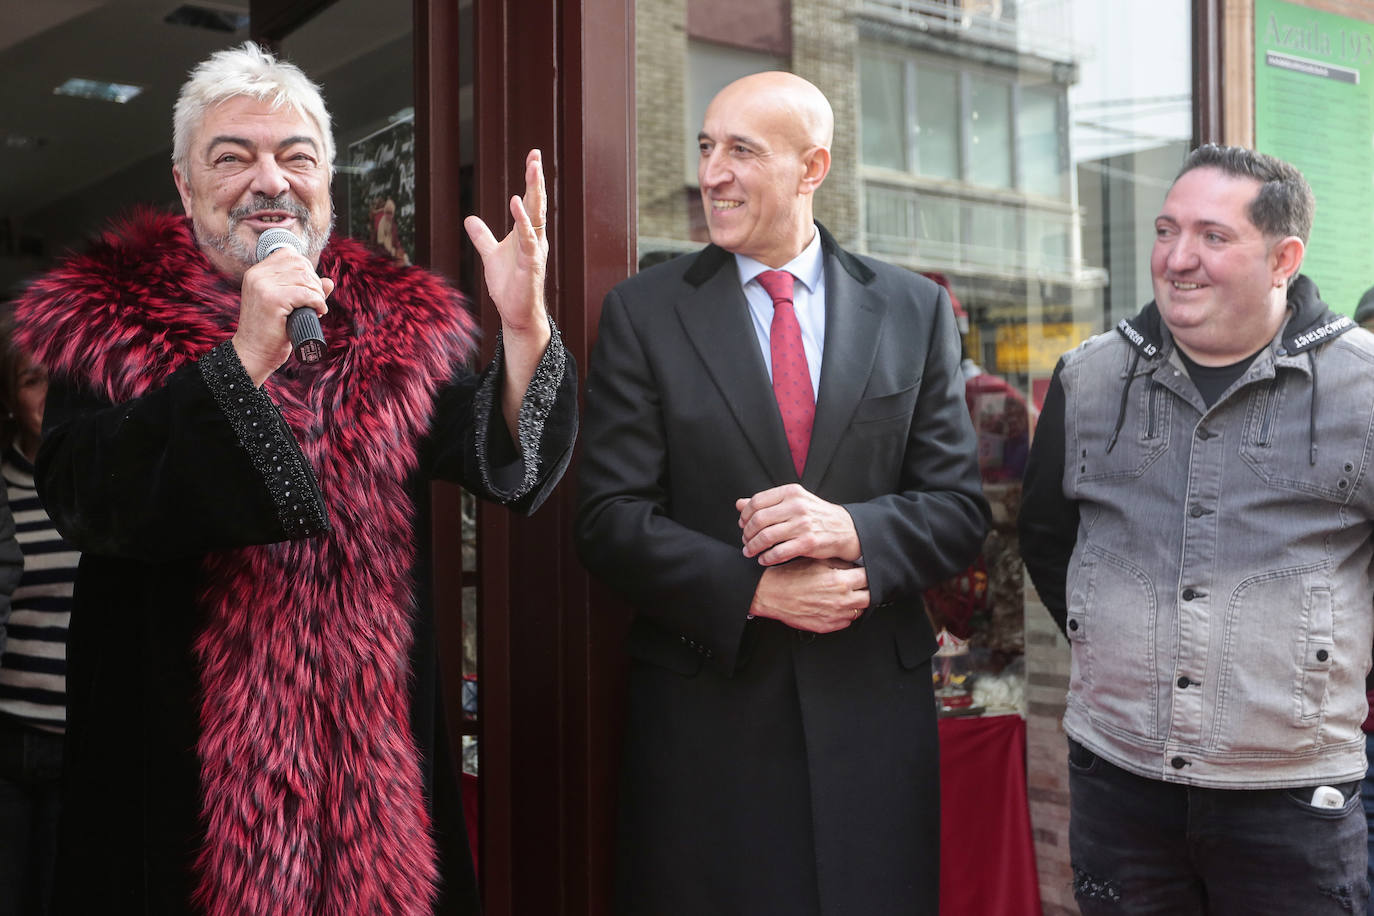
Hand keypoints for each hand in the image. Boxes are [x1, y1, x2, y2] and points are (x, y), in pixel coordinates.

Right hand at [231, 247, 333, 386]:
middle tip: (315, 302)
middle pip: (300, 264)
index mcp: (257, 273)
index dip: (306, 269)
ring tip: (316, 308)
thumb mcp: (287, 306)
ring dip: (318, 293)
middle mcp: (257, 275)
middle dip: (314, 282)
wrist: (254, 354)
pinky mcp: (272, 299)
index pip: (288, 254)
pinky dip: (317, 302)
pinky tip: (318, 312)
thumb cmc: (270, 332)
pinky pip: (306, 293)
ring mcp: (263, 286)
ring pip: (305, 278)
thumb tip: (329, 281)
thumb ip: (305, 291)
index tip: (309, 289)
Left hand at [463, 148, 549, 338]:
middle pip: (536, 202)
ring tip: (533, 169)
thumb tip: (469, 219)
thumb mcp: (490, 255)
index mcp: (527, 233)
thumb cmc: (509, 285)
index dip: (531, 180)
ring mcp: (534, 249)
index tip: (533, 157)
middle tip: (536, 155)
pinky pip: (527, 238)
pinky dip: (523, 221)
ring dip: (534, 191)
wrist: (516, 312)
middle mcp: (535, 237)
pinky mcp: (531, 263)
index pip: (530, 201)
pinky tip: (516, 203)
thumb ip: (482, 236)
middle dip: (536, 178)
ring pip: (536, 215)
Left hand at [736, 483, 861, 565]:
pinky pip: (779, 552)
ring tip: (750, 552)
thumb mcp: (793, 502)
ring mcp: (803, 524)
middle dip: (747, 533)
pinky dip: (766, 558)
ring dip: (753, 547)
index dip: (745, 515)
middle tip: (745, 541)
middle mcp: (797, 506)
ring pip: (766, 537)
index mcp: (791, 492)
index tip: (742, 524)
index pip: (757, 501)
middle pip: (759, 520)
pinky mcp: (808, 542)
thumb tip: (739, 504)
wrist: (845, 528)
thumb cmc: (815, 515)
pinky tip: (764, 559)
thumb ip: (766, 503)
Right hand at [748, 558, 868, 632]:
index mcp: (839, 581)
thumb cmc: (790, 576)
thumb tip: (853, 565)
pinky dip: (844, 614)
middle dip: (865, 590)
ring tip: (844, 595)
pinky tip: (834, 605)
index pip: (868, 578)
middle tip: (857, 584)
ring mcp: (834, 616)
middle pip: (868, 597)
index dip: (867, 573)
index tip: (864, 572)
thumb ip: (838, 563)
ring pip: (859, 611)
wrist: (770, 593)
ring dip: (855, 603)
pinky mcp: (826, 626)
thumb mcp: (816, 561)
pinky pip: (845, 622)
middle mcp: (840, 600)